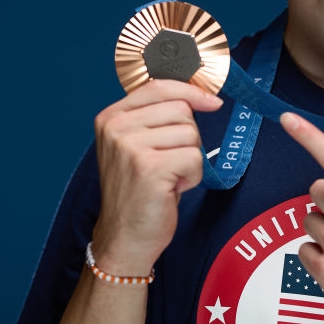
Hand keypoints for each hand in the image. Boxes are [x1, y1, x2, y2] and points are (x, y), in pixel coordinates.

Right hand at [92, 80, 221, 274]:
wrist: (124, 237)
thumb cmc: (138, 192)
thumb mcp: (137, 146)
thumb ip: (156, 118)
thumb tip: (201, 95)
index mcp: (111, 117)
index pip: (158, 86)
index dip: (190, 92)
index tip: (212, 102)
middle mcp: (116, 128)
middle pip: (180, 109)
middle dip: (188, 137)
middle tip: (171, 163)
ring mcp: (130, 146)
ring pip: (191, 133)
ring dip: (190, 159)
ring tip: (169, 177)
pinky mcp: (149, 167)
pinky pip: (194, 157)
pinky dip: (193, 176)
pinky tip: (172, 188)